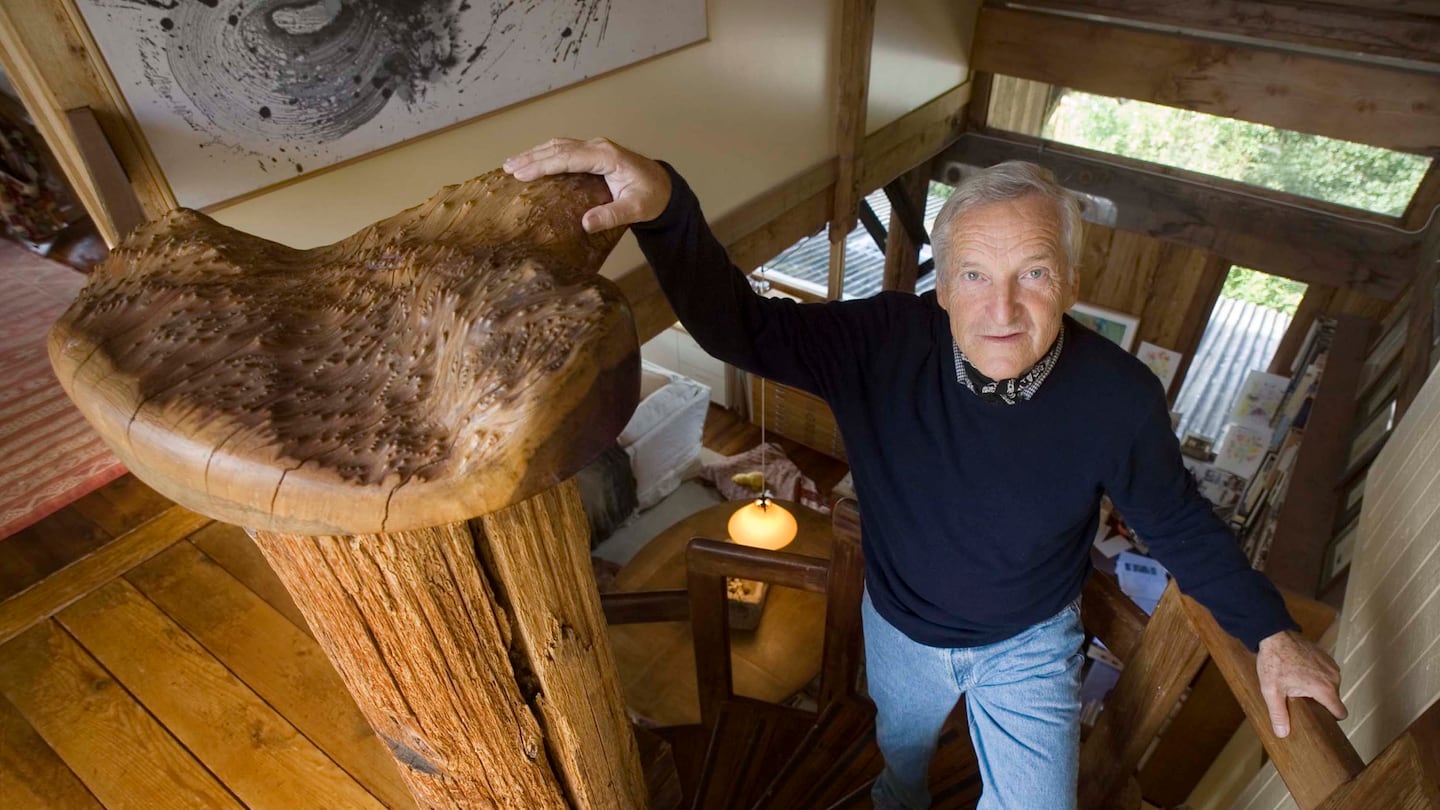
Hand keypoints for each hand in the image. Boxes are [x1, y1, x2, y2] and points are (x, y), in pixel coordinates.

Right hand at [503, 137, 671, 232]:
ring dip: (535, 153)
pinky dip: (546, 154)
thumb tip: (585, 224)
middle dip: (531, 157)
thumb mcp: (636, 209)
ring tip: (511, 163)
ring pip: (559, 146)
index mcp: (606, 157)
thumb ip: (612, 216)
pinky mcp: (592, 153)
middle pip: (559, 148)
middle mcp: (598, 147)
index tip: (522, 174)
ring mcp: (595, 148)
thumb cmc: (651, 197)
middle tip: (507, 167)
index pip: (568, 158)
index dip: (544, 165)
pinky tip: (532, 160)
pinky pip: (564, 150)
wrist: (664, 187)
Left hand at [1256, 630, 1346, 736]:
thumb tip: (1282, 734)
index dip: (1331, 719)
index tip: (1319, 719)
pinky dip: (1317, 676)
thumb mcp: (1272, 691)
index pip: (1340, 713)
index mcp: (1324, 689)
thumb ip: (1279, 714)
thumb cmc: (1273, 662)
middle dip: (1319, 702)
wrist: (1274, 635)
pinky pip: (1326, 674)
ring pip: (1330, 686)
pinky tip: (1301, 674)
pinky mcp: (1327, 657)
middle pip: (1333, 699)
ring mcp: (1331, 665)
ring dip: (1317, 688)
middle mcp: (1333, 678)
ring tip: (1298, 685)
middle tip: (1300, 700)